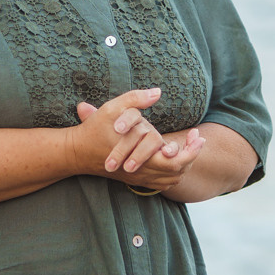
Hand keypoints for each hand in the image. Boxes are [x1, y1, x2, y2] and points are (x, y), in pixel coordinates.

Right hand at [74, 96, 203, 193]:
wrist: (77, 152)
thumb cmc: (95, 129)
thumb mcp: (113, 109)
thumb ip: (135, 99)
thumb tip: (158, 91)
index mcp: (141, 157)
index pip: (177, 161)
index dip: (191, 149)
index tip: (197, 133)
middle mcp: (143, 171)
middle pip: (178, 172)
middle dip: (192, 155)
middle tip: (198, 139)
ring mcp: (139, 178)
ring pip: (172, 179)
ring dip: (184, 164)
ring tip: (190, 146)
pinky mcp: (135, 180)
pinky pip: (162, 183)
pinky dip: (173, 174)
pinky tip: (174, 158)